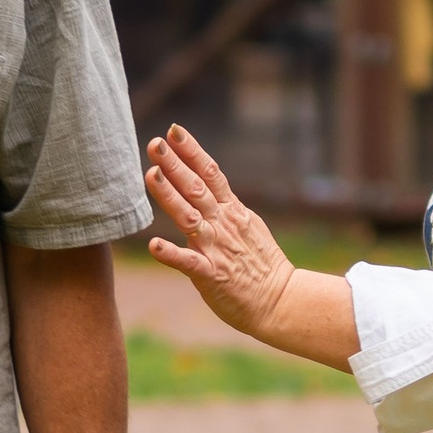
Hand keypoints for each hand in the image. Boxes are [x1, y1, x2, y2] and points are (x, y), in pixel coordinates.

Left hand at [145, 126, 362, 371]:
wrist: (281, 302)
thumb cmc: (261, 267)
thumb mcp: (248, 226)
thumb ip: (225, 208)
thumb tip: (208, 187)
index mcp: (232, 212)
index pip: (210, 174)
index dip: (192, 151)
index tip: (174, 131)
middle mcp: (223, 225)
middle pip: (196, 188)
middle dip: (175, 164)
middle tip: (155, 143)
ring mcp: (217, 249)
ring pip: (189, 216)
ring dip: (169, 195)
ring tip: (150, 174)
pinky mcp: (212, 275)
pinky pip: (189, 263)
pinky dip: (172, 253)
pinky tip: (154, 245)